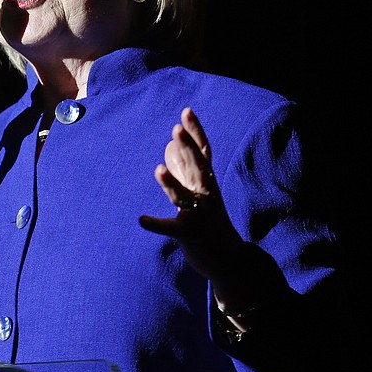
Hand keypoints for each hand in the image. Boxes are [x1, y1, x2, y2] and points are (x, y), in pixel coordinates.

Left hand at [138, 108, 242, 281]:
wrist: (230, 260)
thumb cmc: (210, 222)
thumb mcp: (200, 193)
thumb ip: (185, 171)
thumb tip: (169, 148)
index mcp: (207, 182)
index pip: (203, 152)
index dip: (196, 131)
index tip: (186, 111)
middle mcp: (206, 195)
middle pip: (198, 168)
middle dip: (188, 148)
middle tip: (176, 129)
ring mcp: (199, 214)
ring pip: (184, 196)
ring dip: (171, 183)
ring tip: (158, 169)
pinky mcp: (190, 234)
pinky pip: (172, 229)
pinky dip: (157, 224)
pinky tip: (142, 220)